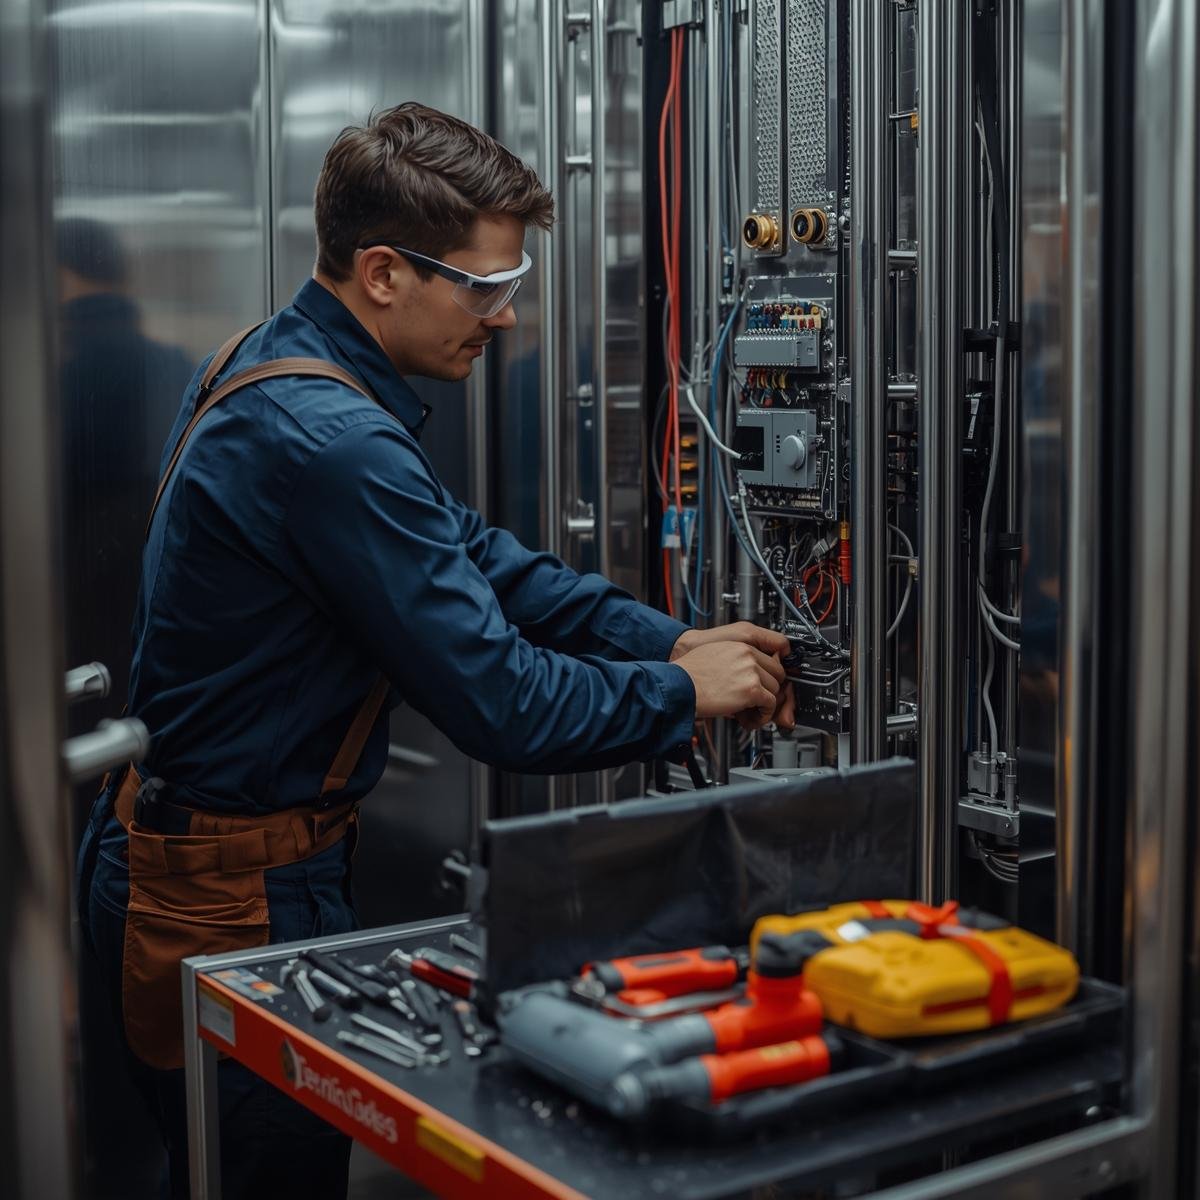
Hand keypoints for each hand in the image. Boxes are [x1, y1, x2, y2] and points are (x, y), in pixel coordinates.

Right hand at [672, 622, 794, 732]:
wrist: (678, 685)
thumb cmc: (689, 674)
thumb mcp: (715, 656)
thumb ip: (737, 662)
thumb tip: (750, 677)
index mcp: (740, 644)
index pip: (770, 657)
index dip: (768, 675)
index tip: (765, 685)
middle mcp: (748, 654)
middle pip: (777, 673)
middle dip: (769, 690)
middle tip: (755, 702)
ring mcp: (751, 670)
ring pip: (775, 690)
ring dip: (764, 705)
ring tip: (747, 712)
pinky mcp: (751, 689)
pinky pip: (770, 705)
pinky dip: (762, 716)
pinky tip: (747, 719)